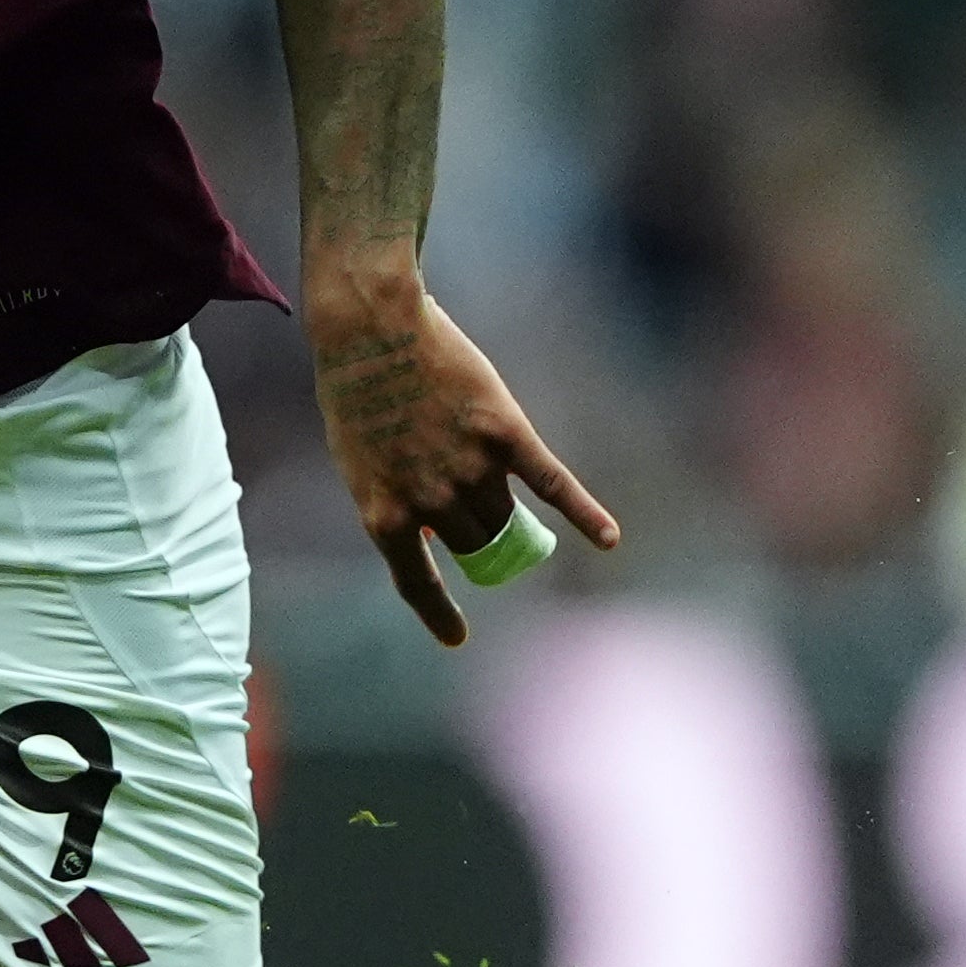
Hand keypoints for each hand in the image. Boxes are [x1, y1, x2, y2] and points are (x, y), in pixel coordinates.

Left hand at [309, 271, 620, 648]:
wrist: (372, 328)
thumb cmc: (356, 390)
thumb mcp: (358, 461)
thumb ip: (394, 499)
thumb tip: (432, 529)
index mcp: (385, 516)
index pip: (418, 583)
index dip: (439, 614)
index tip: (457, 638)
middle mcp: (432, 503)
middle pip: (476, 545)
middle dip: (482, 544)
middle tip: (485, 533)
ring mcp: (471, 471)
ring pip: (507, 516)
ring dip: (510, 517)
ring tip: (512, 510)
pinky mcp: (506, 435)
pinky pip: (554, 486)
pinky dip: (585, 514)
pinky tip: (609, 539)